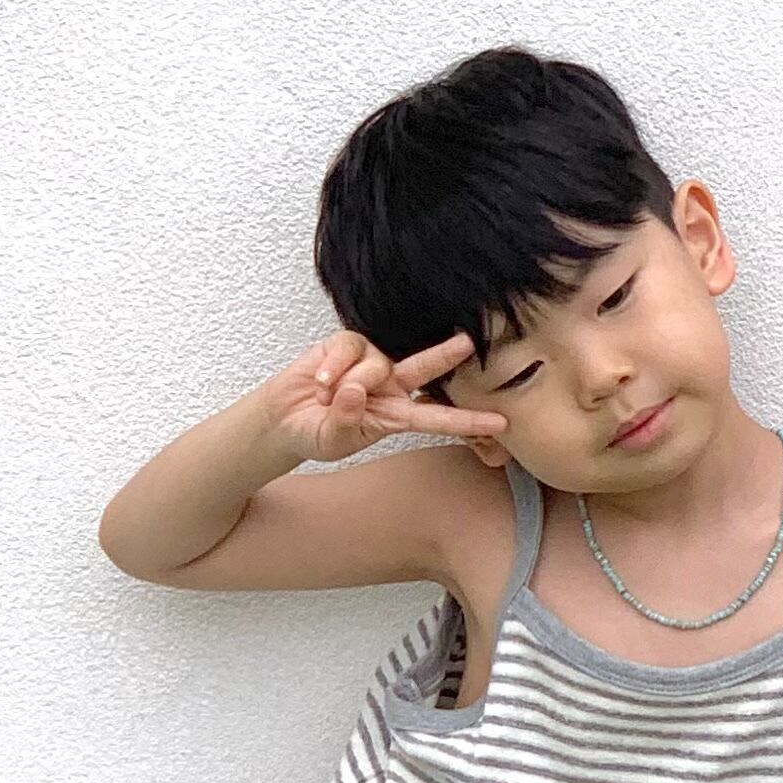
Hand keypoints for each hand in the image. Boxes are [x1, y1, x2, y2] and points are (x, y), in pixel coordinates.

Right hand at [260, 331, 510, 467]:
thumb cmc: (315, 433)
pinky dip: (332, 367)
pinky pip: (348, 349)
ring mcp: (370, 363)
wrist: (282, 418)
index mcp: (397, 415)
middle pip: (425, 368)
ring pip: (375, 363)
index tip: (501, 422)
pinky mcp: (346, 345)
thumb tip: (357, 392)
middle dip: (446, 355)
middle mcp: (391, 386)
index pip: (437, 417)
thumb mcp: (334, 440)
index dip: (467, 420)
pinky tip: (319, 382)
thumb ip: (347, 422)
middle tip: (467, 343)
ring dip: (349, 382)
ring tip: (326, 398)